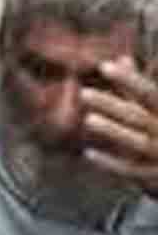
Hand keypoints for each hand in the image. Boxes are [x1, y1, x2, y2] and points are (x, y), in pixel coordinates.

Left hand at [81, 56, 157, 195]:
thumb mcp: (157, 107)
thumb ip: (137, 87)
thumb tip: (121, 58)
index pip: (148, 92)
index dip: (128, 79)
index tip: (104, 66)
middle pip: (138, 116)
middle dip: (112, 105)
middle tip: (84, 93)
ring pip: (137, 142)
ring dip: (114, 131)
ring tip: (88, 119)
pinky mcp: (155, 176)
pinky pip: (133, 170)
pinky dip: (111, 164)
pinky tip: (88, 153)